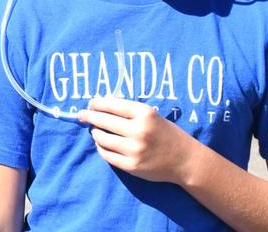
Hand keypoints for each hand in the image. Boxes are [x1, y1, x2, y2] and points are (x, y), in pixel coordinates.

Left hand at [77, 96, 196, 184]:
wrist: (185, 160)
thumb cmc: (165, 133)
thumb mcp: (151, 115)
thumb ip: (129, 109)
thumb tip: (102, 101)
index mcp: (145, 114)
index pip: (112, 104)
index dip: (97, 103)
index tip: (91, 103)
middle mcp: (139, 131)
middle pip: (103, 120)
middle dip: (89, 116)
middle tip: (82, 114)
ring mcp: (134, 150)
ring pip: (101, 138)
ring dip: (95, 132)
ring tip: (96, 130)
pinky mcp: (131, 166)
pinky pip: (106, 154)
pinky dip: (101, 147)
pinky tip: (103, 143)